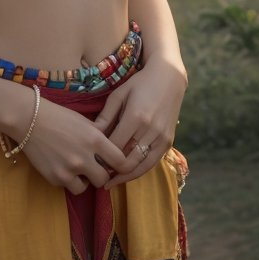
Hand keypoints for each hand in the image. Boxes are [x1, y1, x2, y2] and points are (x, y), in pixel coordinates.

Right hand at [21, 97, 126, 193]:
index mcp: (95, 139)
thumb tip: (114, 148)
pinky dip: (69, 180)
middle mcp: (84, 157)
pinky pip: (69, 186)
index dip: (120, 164)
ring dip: (85, 181)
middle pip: (104, 178)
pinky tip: (63, 167)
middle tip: (95, 167)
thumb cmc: (58, 116)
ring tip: (78, 170)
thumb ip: (100, 136)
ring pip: (87, 187)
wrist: (29, 119)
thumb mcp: (85, 122)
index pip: (120, 161)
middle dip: (101, 174)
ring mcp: (68, 170)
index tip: (116, 164)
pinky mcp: (55, 178)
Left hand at [91, 58, 186, 187]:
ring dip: (124, 176)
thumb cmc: (139, 84)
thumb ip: (105, 117)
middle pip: (127, 161)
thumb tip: (90, 136)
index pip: (114, 147)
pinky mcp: (168, 141)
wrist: (169, 78)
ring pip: (140, 166)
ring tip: (110, 181)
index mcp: (135, 117)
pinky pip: (152, 163)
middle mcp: (150, 130)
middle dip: (111, 170)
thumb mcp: (118, 95)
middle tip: (97, 175)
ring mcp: (162, 137)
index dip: (101, 157)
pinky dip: (139, 171)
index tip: (90, 161)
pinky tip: (127, 174)